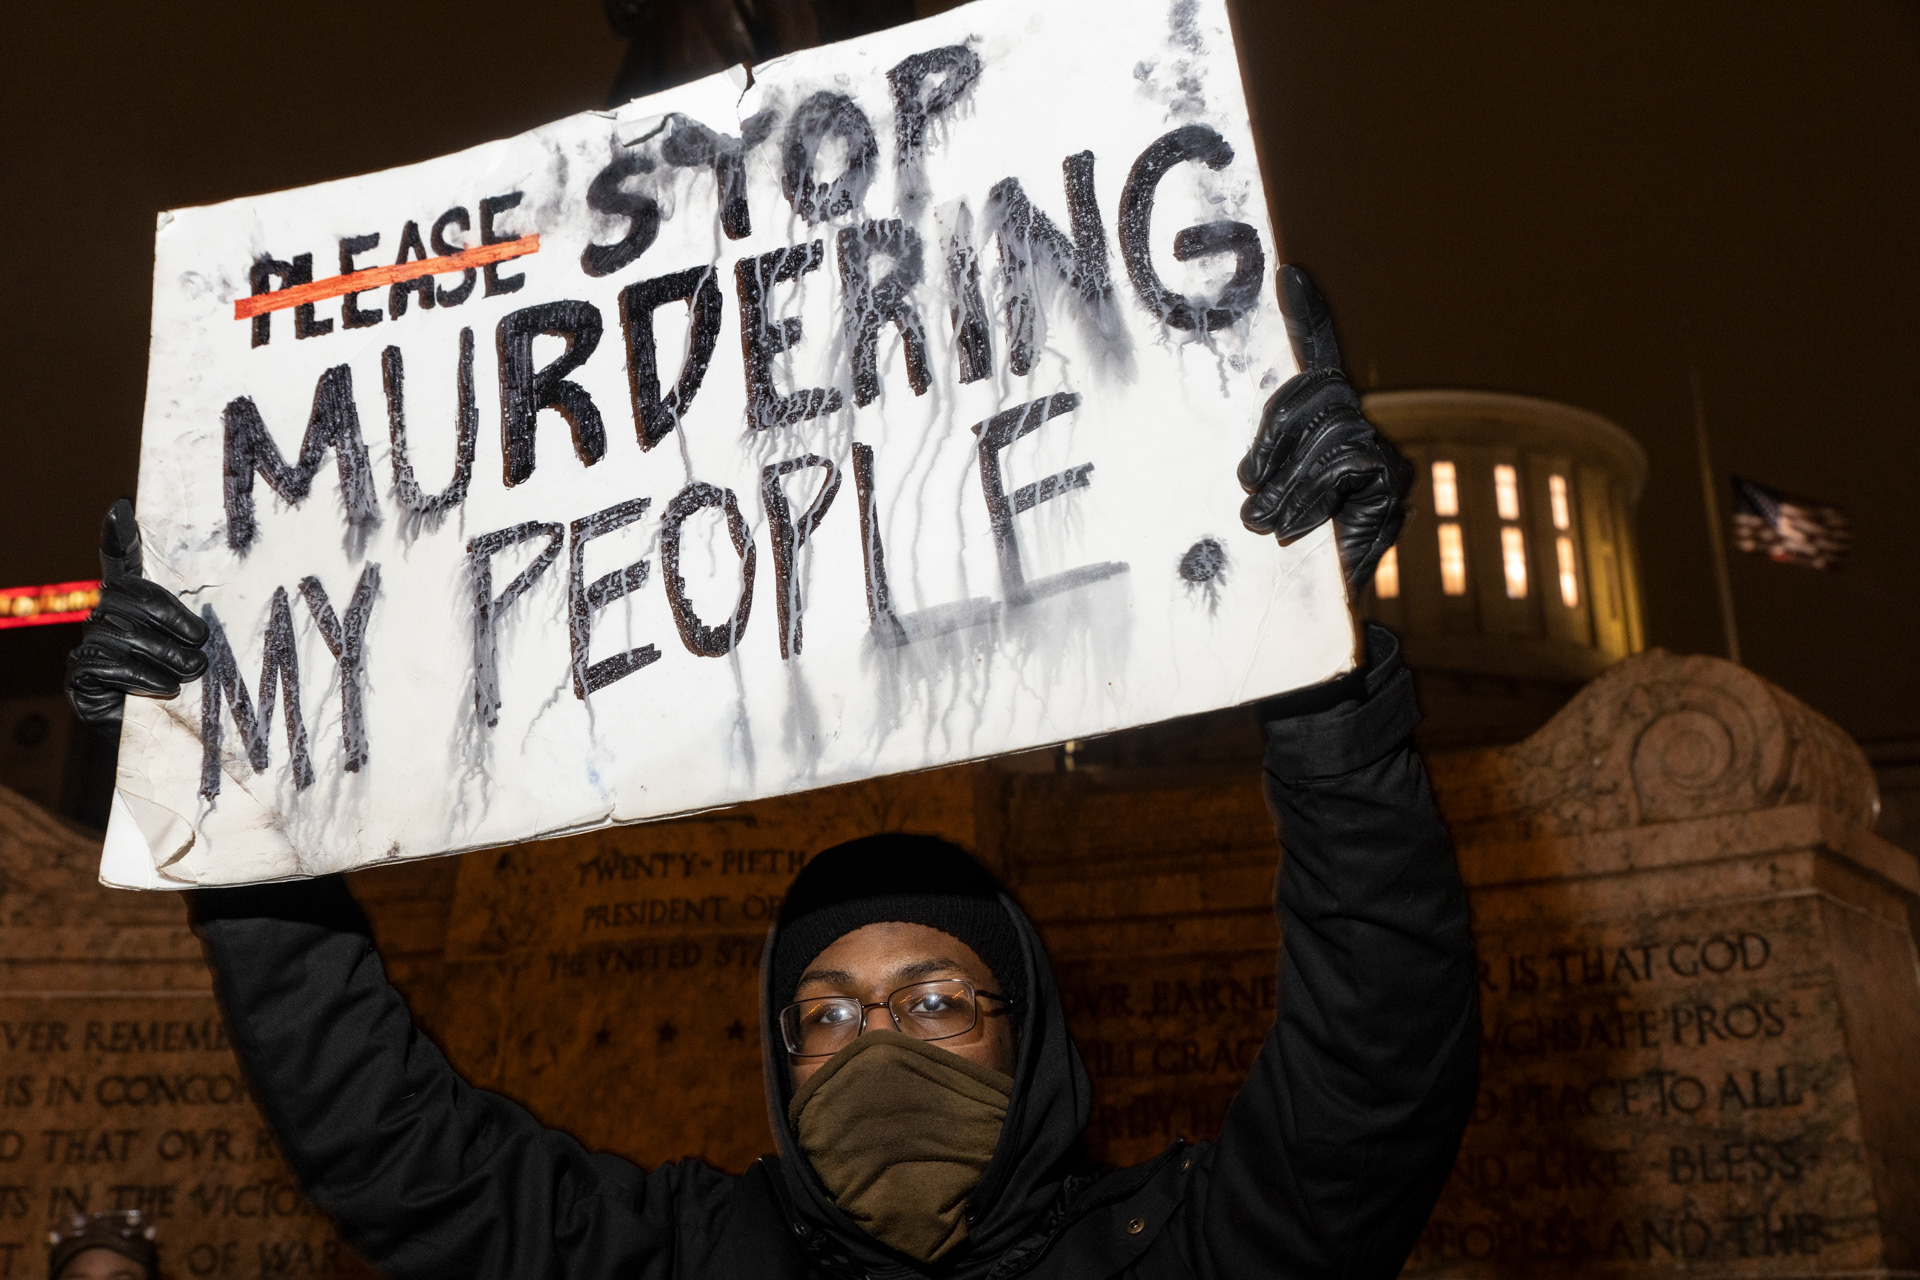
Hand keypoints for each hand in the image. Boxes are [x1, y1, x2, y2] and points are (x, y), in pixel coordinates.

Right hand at [66, 500, 209, 733]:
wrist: (171, 740)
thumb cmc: (192, 688)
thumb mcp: (200, 649)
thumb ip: (199, 619)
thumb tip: (218, 602)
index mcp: (136, 607)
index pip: (122, 563)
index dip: (119, 536)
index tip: (122, 508)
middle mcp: (106, 619)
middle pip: (124, 597)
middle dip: (168, 617)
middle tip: (201, 645)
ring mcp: (89, 647)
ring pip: (117, 632)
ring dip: (161, 653)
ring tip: (190, 672)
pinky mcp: (80, 678)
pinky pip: (104, 663)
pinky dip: (140, 675)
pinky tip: (163, 687)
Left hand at [1238, 266, 1412, 590]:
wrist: (1318, 613)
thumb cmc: (1281, 556)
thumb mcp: (1260, 501)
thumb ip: (1257, 470)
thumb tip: (1237, 466)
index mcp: (1320, 428)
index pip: (1317, 359)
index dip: (1310, 316)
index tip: (1291, 274)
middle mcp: (1357, 430)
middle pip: (1320, 390)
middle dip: (1276, 432)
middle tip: (1247, 482)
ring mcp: (1380, 455)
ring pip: (1332, 428)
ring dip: (1287, 477)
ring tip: (1261, 520)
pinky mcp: (1393, 483)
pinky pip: (1349, 461)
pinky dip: (1311, 495)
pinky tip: (1293, 529)